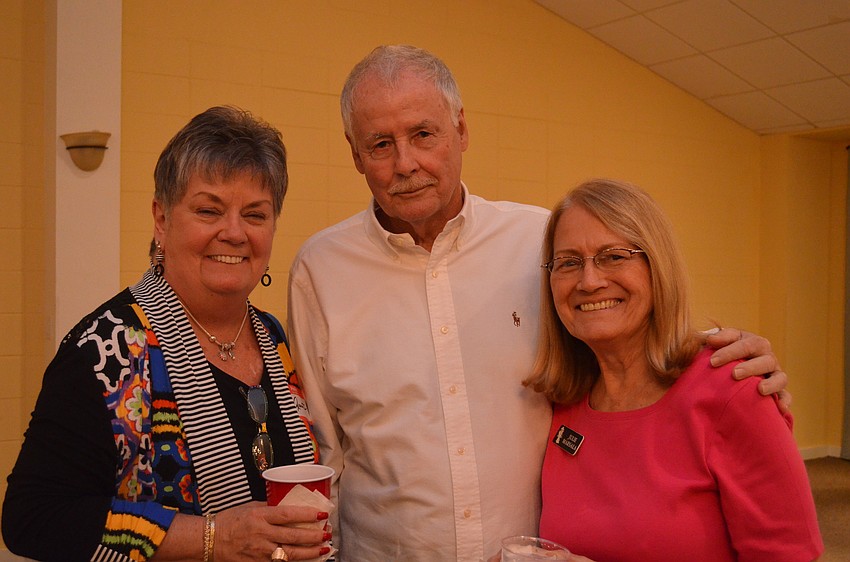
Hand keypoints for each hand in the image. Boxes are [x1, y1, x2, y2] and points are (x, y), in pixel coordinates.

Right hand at [214, 502, 330, 560]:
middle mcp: (261, 534)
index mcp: (260, 516)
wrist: (209, 540)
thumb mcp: (250, 507)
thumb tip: (288, 504)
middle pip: (293, 537)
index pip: (288, 515)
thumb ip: (269, 507)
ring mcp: (259, 551)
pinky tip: (305, 559)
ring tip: (323, 549)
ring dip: (309, 553)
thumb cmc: (229, 521)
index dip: (307, 515)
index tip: (322, 514)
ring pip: (290, 554)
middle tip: (327, 534)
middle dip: (313, 536)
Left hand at [704, 327, 790, 412]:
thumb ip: (716, 340)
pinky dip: (785, 401)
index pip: (745, 344)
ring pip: (780, 377)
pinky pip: (785, 395)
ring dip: (772, 383)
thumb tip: (711, 339)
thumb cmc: (722, 352)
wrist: (729, 364)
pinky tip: (780, 408)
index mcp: (753, 342)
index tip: (713, 361)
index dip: (730, 352)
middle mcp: (767, 357)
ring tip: (760, 390)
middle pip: (765, 360)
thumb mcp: (719, 342)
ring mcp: (774, 373)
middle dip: (750, 367)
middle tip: (735, 374)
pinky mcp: (778, 389)